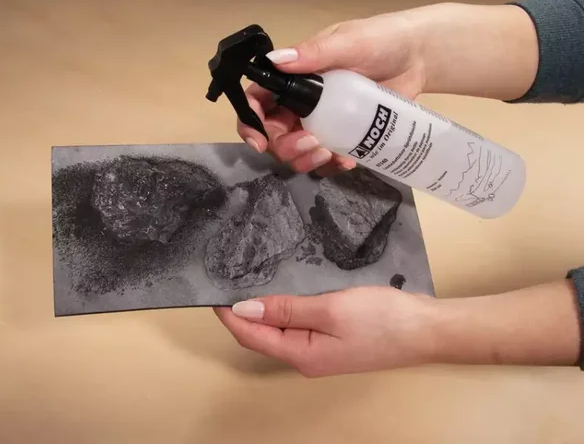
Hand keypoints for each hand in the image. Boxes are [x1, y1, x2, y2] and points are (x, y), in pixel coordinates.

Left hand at [214, 286, 437, 376]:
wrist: (426, 329)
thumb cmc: (382, 319)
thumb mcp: (330, 310)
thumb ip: (286, 310)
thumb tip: (244, 310)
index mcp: (302, 354)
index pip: (252, 336)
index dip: (229, 315)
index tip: (212, 291)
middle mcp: (307, 357)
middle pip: (262, 336)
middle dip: (240, 314)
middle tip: (227, 282)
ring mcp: (321, 350)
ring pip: (279, 330)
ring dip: (261, 310)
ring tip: (247, 282)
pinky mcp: (334, 338)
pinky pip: (298, 325)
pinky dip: (283, 309)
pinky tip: (282, 292)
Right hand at [238, 12, 426, 176]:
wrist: (417, 58)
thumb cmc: (380, 41)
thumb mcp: (346, 43)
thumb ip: (312, 54)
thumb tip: (274, 60)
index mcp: (294, 79)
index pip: (259, 101)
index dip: (251, 123)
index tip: (259, 141)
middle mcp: (302, 103)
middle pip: (275, 136)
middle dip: (285, 147)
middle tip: (310, 143)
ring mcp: (323, 123)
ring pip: (298, 153)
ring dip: (305, 160)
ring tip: (329, 153)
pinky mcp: (344, 138)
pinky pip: (328, 160)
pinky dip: (332, 165)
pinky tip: (347, 160)